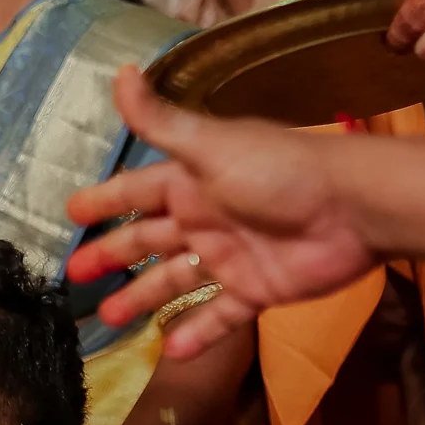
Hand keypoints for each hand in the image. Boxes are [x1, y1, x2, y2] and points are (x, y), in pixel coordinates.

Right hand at [66, 68, 375, 358]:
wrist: (353, 208)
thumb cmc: (279, 171)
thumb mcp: (211, 145)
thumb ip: (161, 121)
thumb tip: (119, 72)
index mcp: (191, 182)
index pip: (135, 191)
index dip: (104, 200)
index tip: (71, 212)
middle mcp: (205, 218)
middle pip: (148, 240)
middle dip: (111, 256)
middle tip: (75, 275)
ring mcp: (230, 257)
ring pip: (175, 281)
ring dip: (142, 299)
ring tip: (108, 320)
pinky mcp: (256, 290)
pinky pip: (220, 317)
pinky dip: (197, 334)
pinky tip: (169, 352)